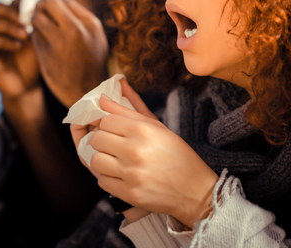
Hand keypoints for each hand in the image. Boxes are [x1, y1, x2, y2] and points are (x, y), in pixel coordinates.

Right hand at [0, 1, 40, 102]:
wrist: (29, 85)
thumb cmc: (37, 58)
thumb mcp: (42, 35)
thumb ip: (41, 15)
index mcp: (8, 19)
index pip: (9, 2)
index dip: (21, 2)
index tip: (37, 7)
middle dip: (10, 11)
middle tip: (26, 19)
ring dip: (9, 27)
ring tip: (25, 35)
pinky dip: (4, 41)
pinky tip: (18, 46)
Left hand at [30, 0, 109, 106]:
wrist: (89, 92)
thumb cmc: (91, 62)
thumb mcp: (94, 36)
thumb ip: (78, 18)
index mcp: (89, 23)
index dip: (51, 0)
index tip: (47, 6)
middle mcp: (75, 29)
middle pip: (47, 3)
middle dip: (40, 7)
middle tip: (37, 13)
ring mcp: (60, 42)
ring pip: (36, 18)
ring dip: (34, 21)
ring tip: (38, 28)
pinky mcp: (46, 55)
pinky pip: (34, 36)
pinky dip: (34, 36)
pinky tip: (40, 43)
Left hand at [89, 85, 217, 228]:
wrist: (195, 190)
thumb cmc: (177, 155)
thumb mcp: (157, 128)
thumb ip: (127, 110)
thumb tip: (102, 97)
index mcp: (143, 130)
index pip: (106, 121)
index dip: (108, 125)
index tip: (115, 131)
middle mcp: (135, 151)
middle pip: (97, 140)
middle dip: (104, 142)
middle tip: (115, 146)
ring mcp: (131, 174)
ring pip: (95, 161)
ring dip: (103, 161)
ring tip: (117, 162)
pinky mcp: (130, 193)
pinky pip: (102, 182)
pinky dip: (109, 179)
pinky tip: (122, 176)